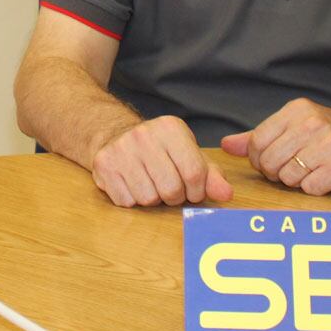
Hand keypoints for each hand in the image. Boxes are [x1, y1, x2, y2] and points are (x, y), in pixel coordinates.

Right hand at [89, 116, 232, 207]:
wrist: (114, 135)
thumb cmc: (159, 150)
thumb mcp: (188, 154)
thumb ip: (210, 175)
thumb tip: (226, 195)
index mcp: (171, 128)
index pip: (194, 173)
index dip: (196, 190)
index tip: (191, 190)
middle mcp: (144, 134)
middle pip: (171, 189)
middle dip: (173, 197)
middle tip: (167, 187)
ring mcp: (121, 149)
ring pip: (148, 199)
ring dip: (152, 199)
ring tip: (149, 183)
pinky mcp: (103, 164)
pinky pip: (126, 202)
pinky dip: (131, 200)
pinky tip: (131, 184)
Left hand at [220, 98, 330, 195]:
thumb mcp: (295, 125)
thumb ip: (259, 136)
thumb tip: (226, 145)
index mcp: (297, 111)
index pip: (257, 142)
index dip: (258, 159)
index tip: (269, 161)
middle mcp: (312, 124)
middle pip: (269, 162)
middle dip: (275, 172)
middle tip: (290, 168)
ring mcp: (329, 146)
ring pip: (288, 177)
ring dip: (295, 181)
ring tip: (310, 170)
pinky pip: (310, 188)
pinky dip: (314, 188)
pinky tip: (324, 177)